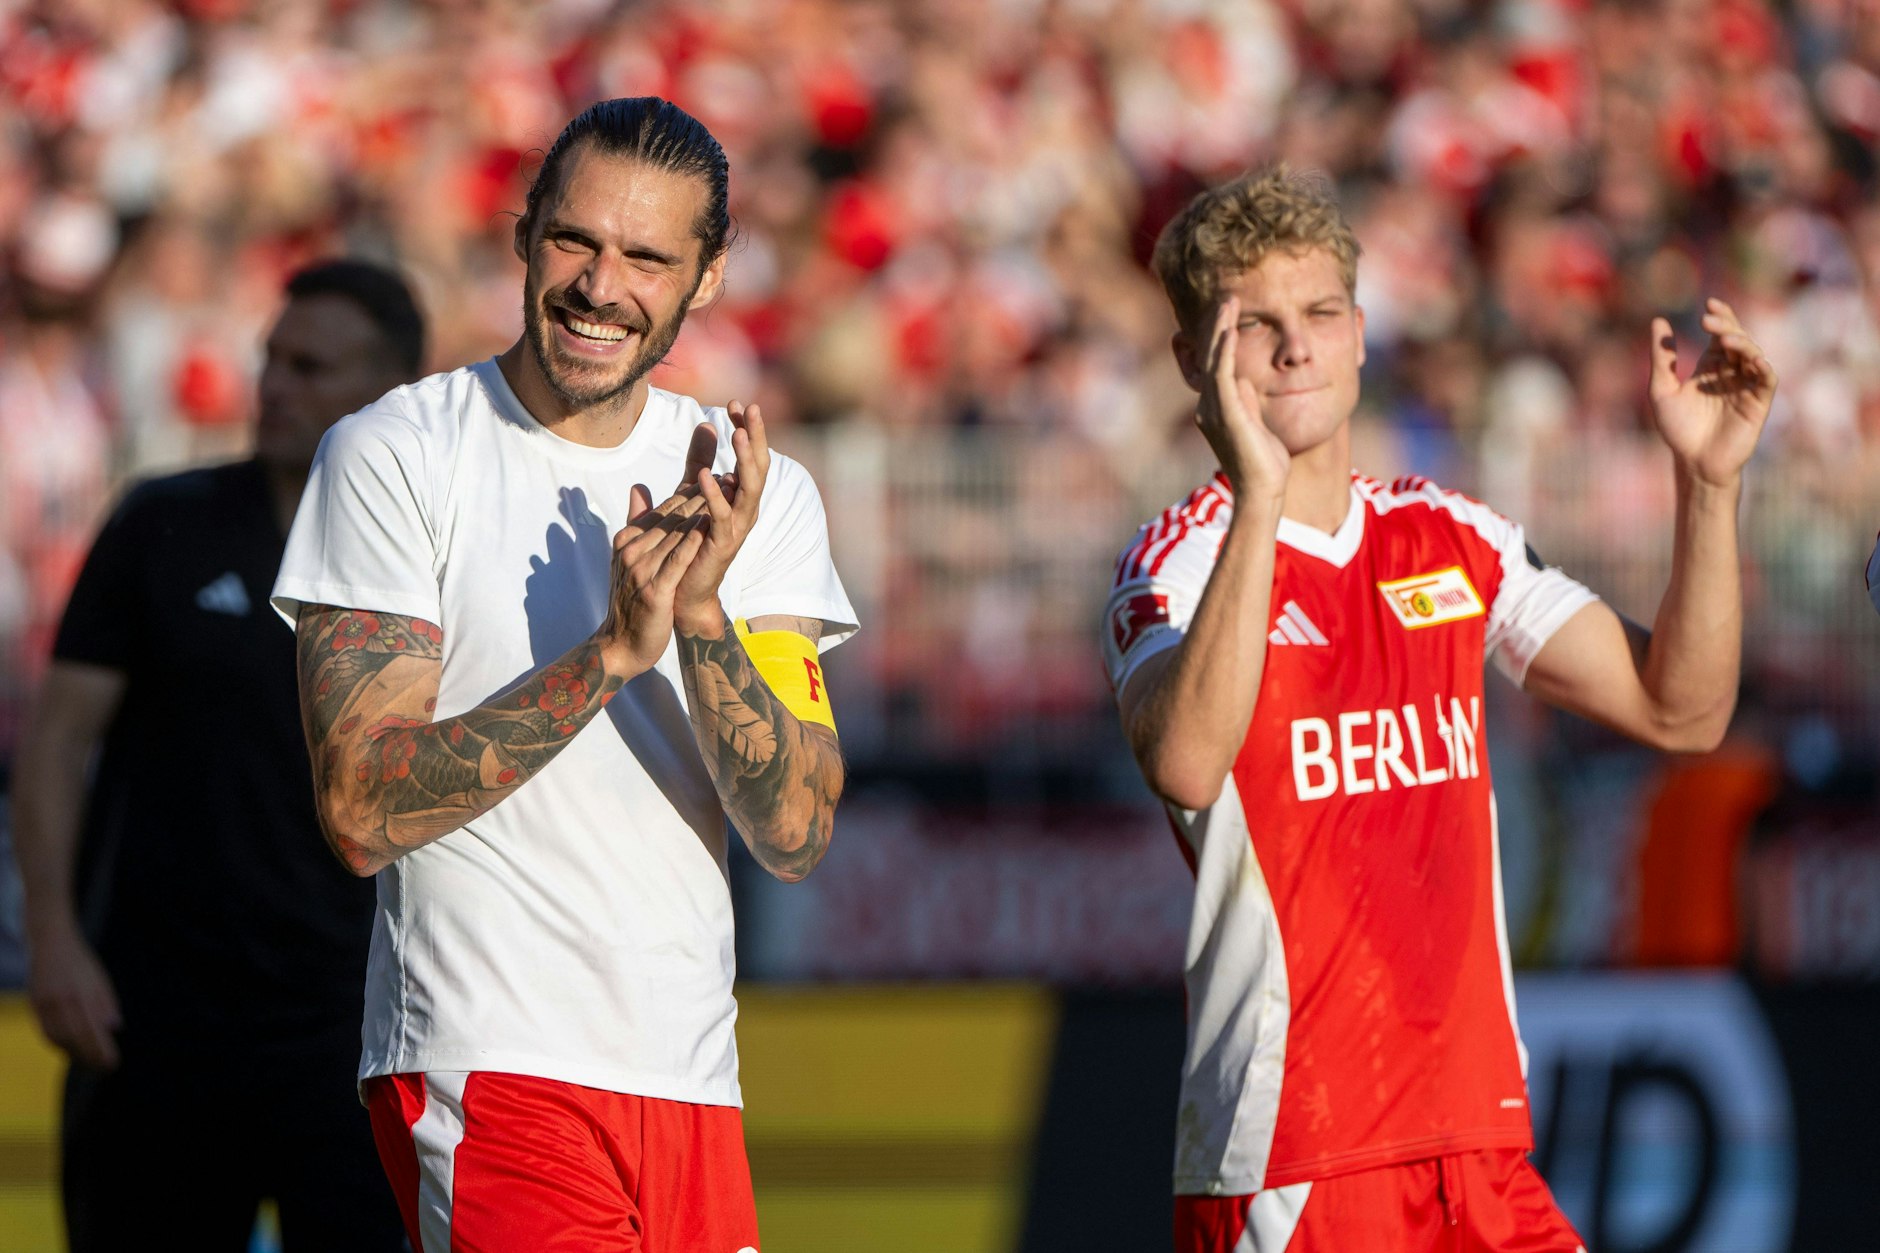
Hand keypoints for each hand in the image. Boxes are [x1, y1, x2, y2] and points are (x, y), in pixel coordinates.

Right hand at [27, 919, 120, 1069]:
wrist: (50, 944)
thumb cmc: (80, 963)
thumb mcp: (100, 979)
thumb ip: (106, 1003)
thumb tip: (113, 1028)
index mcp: (83, 994)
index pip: (93, 1031)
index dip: (102, 1050)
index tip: (113, 1063)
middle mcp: (63, 1002)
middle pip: (76, 1040)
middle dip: (90, 1057)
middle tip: (103, 1068)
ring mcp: (46, 1004)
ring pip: (58, 1039)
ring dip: (74, 1054)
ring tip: (88, 1062)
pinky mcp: (35, 1005)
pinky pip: (45, 1032)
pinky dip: (57, 1044)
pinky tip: (68, 1049)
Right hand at [599, 482, 707, 675]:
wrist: (622, 644)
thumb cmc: (632, 600)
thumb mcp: (632, 557)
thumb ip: (637, 522)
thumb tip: (638, 487)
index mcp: (627, 540)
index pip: (663, 510)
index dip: (689, 492)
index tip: (712, 475)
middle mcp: (632, 551)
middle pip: (672, 518)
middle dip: (700, 496)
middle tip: (726, 476)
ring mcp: (641, 570)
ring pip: (677, 535)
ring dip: (702, 512)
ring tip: (726, 495)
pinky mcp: (654, 591)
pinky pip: (677, 561)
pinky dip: (693, 543)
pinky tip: (710, 528)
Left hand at [673, 402, 770, 636]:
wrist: (683, 591)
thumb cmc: (689, 542)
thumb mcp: (692, 493)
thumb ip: (699, 461)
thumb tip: (705, 425)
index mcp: (741, 496)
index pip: (750, 455)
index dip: (747, 429)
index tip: (737, 403)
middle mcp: (746, 510)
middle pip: (759, 467)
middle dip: (756, 437)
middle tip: (749, 408)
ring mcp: (737, 528)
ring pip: (749, 489)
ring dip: (745, 460)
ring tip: (737, 433)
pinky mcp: (722, 544)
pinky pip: (722, 516)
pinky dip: (715, 495)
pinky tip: (706, 475)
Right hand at [1198, 297, 1289, 507]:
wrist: (1263, 491)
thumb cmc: (1265, 464)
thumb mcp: (1256, 424)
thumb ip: (1247, 401)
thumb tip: (1245, 379)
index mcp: (1214, 409)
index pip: (1215, 364)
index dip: (1220, 336)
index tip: (1230, 311)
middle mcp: (1207, 407)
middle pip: (1209, 356)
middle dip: (1216, 325)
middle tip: (1225, 296)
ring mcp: (1212, 410)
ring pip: (1213, 360)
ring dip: (1220, 328)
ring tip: (1228, 302)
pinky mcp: (1224, 414)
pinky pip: (1223, 375)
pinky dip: (1226, 351)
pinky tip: (1231, 329)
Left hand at [1648, 298, 1777, 488]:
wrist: (1693, 462)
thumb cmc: (1677, 429)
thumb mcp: (1661, 390)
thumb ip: (1661, 358)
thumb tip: (1658, 321)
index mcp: (1710, 367)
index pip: (1720, 335)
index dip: (1719, 317)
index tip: (1708, 303)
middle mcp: (1731, 373)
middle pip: (1737, 340)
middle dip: (1727, 326)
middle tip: (1709, 318)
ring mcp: (1746, 386)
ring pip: (1753, 355)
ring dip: (1742, 343)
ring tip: (1725, 338)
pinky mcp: (1758, 402)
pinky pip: (1766, 379)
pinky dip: (1762, 367)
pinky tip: (1751, 358)